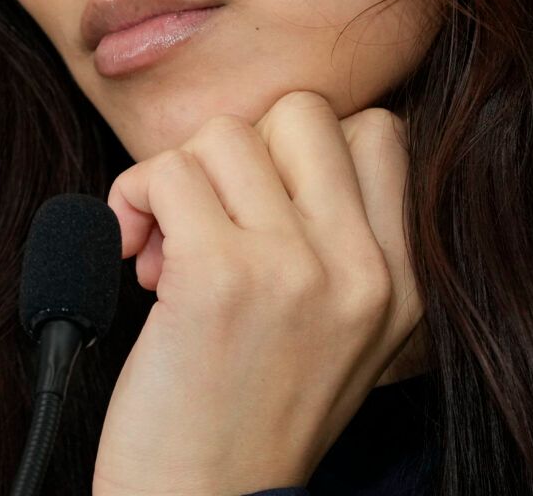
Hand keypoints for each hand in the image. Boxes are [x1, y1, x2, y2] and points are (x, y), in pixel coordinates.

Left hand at [93, 90, 421, 495]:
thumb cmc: (246, 421)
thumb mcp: (337, 335)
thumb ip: (333, 240)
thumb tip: (269, 144)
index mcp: (400, 283)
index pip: (376, 132)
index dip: (298, 152)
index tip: (259, 208)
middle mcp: (361, 271)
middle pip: (303, 111)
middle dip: (240, 151)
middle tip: (211, 219)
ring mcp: (294, 270)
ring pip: (224, 134)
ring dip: (177, 180)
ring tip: (166, 249)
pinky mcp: (218, 276)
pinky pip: (165, 173)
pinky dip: (132, 199)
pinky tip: (132, 253)